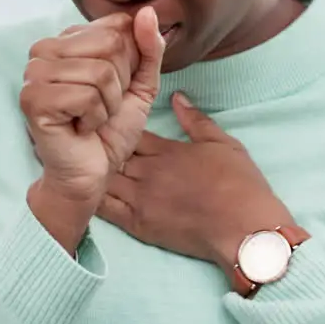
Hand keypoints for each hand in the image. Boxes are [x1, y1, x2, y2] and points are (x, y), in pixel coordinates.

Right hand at [21, 8, 164, 248]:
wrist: (92, 173)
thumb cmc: (111, 129)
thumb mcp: (141, 84)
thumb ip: (148, 47)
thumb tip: (147, 11)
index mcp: (68, 39)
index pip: (117, 27)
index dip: (129, 64)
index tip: (114, 89)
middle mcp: (45, 49)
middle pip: (110, 45)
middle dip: (120, 84)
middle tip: (101, 107)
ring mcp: (34, 73)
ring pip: (100, 72)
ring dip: (108, 105)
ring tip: (91, 118)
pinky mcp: (32, 98)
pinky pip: (86, 96)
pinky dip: (94, 118)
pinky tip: (80, 128)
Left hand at [98, 92, 295, 273]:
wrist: (244, 227)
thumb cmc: (240, 183)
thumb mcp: (223, 143)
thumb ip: (196, 120)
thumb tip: (176, 96)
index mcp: (167, 150)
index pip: (131, 133)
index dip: (118, 128)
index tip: (111, 125)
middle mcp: (148, 171)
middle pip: (112, 154)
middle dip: (101, 148)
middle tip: (86, 143)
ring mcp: (140, 199)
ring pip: (104, 179)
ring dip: (94, 171)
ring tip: (80, 166)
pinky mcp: (138, 225)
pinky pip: (105, 210)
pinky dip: (92, 199)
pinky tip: (82, 193)